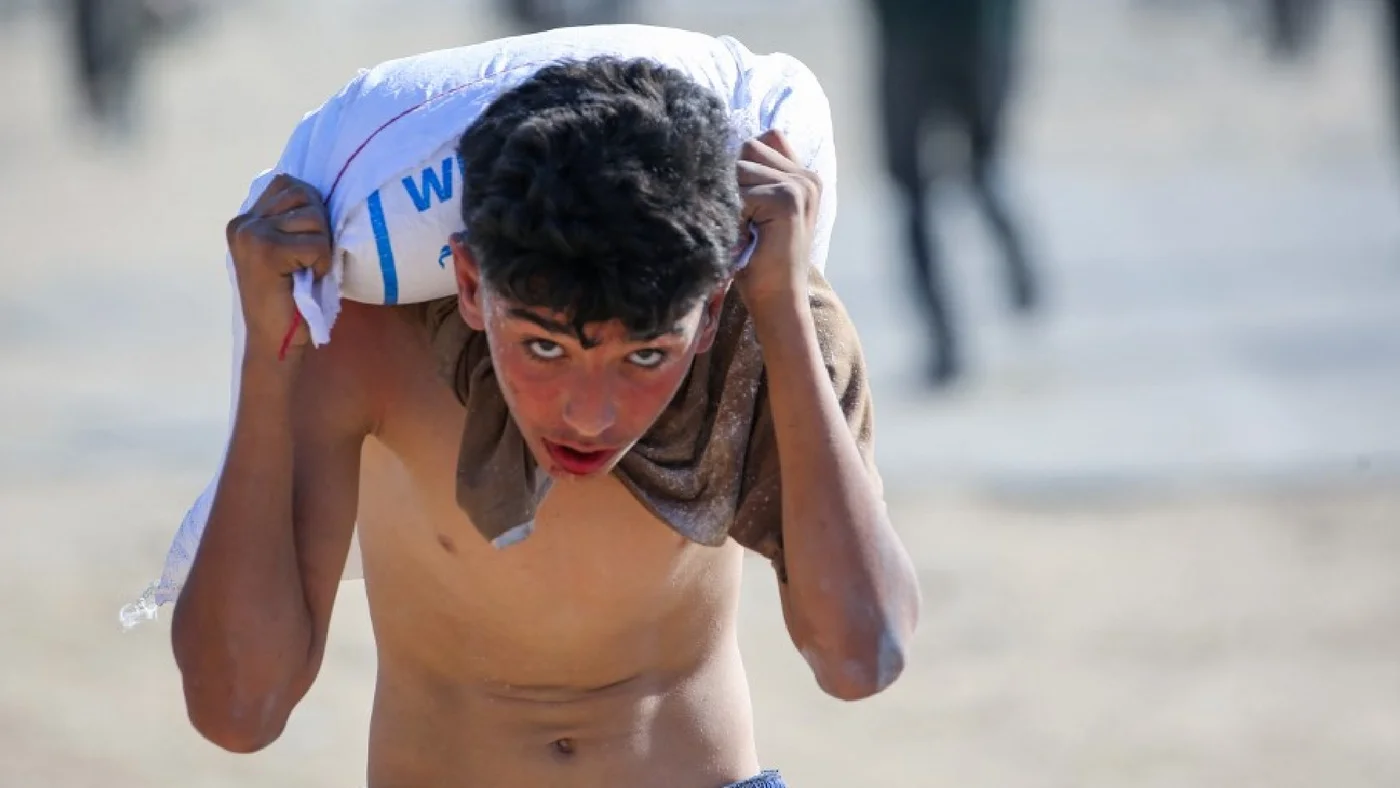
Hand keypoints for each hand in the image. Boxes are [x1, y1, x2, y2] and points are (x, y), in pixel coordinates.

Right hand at [226, 174, 331, 356]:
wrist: (275, 341)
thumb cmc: (292, 298)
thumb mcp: (288, 251)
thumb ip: (292, 220)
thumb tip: (318, 193)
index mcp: (246, 220)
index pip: (289, 184)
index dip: (310, 209)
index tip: (306, 244)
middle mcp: (243, 223)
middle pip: (304, 195)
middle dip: (319, 227)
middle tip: (308, 260)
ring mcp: (251, 235)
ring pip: (313, 217)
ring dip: (321, 248)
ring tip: (306, 271)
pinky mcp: (266, 252)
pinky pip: (316, 243)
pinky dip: (322, 263)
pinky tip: (308, 280)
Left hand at [733, 129, 820, 312]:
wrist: (778, 302)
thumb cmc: (760, 261)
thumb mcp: (759, 212)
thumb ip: (755, 177)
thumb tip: (720, 146)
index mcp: (803, 175)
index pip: (759, 142)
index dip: (742, 168)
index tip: (743, 204)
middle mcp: (806, 176)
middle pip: (746, 149)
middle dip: (733, 182)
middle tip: (741, 221)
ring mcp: (799, 186)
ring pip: (738, 167)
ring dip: (730, 199)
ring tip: (741, 229)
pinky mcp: (787, 198)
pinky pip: (738, 190)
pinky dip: (731, 214)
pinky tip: (742, 237)